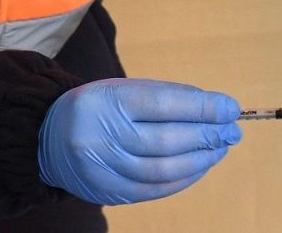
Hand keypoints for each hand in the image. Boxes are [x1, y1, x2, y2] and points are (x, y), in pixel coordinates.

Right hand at [37, 78, 241, 204]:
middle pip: (166, 141)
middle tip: (232, 131)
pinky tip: (199, 167)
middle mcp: (101, 136)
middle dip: (206, 136)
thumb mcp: (126, 89)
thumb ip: (169, 97)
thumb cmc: (100, 107)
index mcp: (107, 100)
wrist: (49, 137)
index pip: (163, 104)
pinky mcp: (107, 192)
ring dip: (200, 160)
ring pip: (162, 170)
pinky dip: (183, 179)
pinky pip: (153, 190)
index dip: (202, 108)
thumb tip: (217, 110)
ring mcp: (102, 169)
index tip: (231, 109)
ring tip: (219, 148)